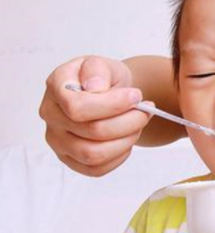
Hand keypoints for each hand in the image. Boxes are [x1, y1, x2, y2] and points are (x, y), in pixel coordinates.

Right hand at [39, 56, 149, 175]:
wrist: (110, 92)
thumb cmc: (105, 78)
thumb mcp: (103, 63)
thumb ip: (98, 70)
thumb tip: (95, 88)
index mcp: (56, 87)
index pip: (78, 107)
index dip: (113, 105)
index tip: (136, 96)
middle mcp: (51, 116)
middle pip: (92, 131)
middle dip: (129, 122)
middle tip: (146, 111)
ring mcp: (58, 141)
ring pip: (94, 154)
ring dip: (126, 140)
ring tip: (138, 124)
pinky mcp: (70, 159)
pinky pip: (96, 169)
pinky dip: (119, 156)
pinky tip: (127, 139)